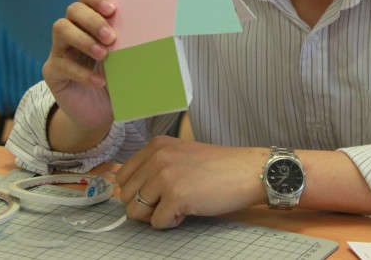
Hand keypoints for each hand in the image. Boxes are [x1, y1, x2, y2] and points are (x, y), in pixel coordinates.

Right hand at [42, 0, 116, 136]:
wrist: (100, 112)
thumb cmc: (116, 79)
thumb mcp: (126, 59)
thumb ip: (129, 42)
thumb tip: (151, 30)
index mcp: (90, 21)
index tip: (112, 9)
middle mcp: (72, 30)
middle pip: (73, 10)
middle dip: (93, 20)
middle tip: (111, 37)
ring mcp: (59, 49)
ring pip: (61, 29)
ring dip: (84, 39)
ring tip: (103, 55)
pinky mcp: (52, 71)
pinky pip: (61, 65)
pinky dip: (82, 72)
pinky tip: (99, 81)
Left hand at [116, 137, 266, 228]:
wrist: (248, 171)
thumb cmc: (218, 167)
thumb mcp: (179, 155)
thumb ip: (154, 166)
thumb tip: (127, 191)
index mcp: (155, 145)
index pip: (123, 177)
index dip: (138, 192)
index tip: (158, 192)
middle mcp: (157, 157)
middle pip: (127, 197)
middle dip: (146, 205)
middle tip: (172, 199)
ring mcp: (165, 176)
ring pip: (137, 212)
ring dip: (158, 214)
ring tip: (182, 202)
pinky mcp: (176, 196)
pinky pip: (157, 223)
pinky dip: (172, 222)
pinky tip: (190, 208)